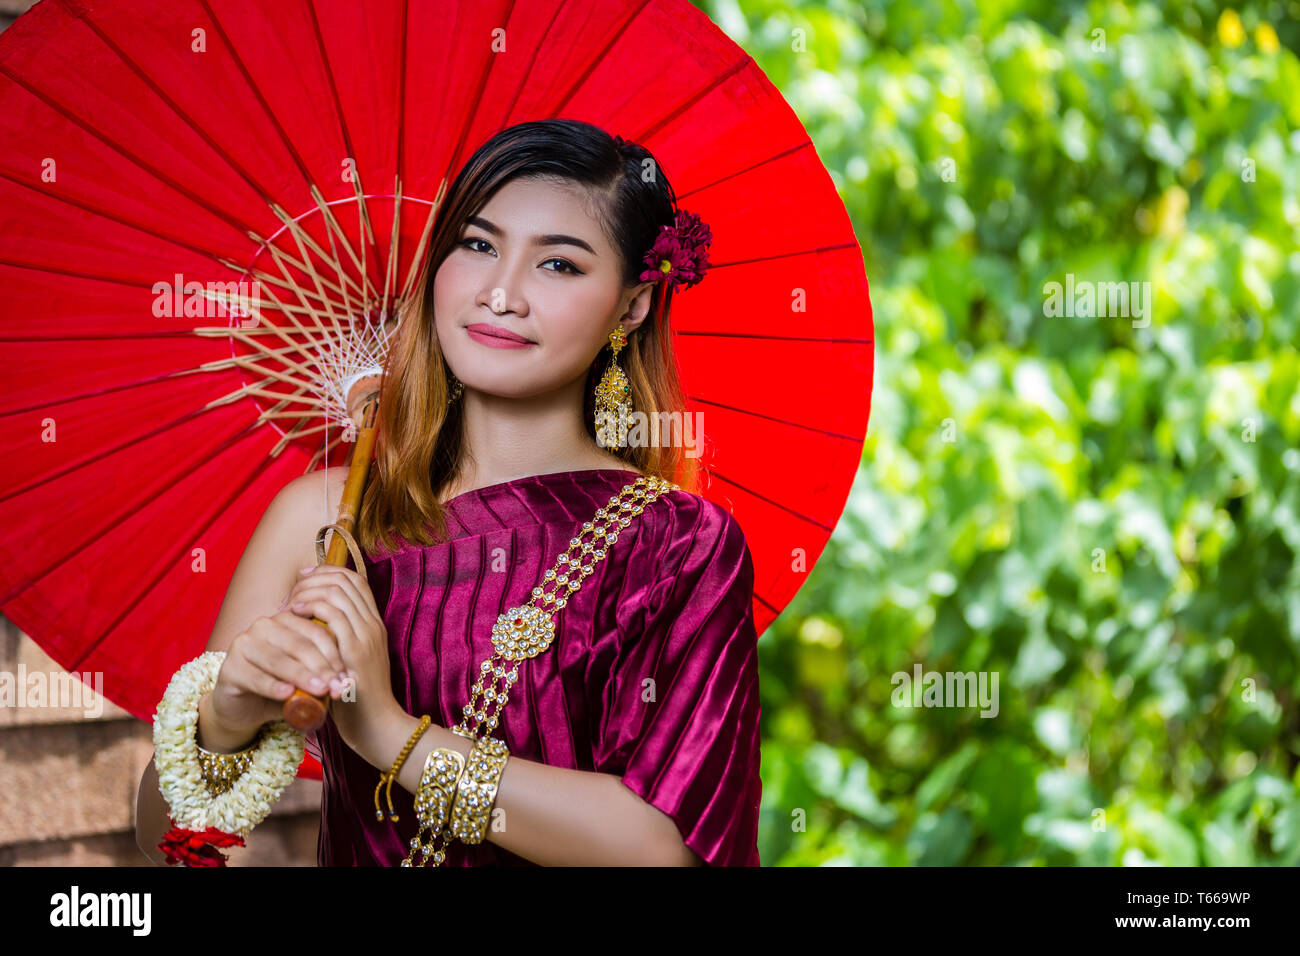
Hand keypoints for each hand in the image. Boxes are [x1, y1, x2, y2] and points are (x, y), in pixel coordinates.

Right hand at [209, 608, 350, 742]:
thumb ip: (323, 677)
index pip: (316, 632)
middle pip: (299, 645)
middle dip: (322, 667)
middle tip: (338, 687)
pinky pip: (256, 677)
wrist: (243, 708)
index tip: (348, 677)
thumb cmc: (281, 689)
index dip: (334, 655)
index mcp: (286, 621)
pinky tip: (288, 694)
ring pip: (279, 660)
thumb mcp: (305, 681)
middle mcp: (263, 627)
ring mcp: (243, 644)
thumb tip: (348, 683)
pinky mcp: (229, 667)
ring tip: (321, 690)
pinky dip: (274, 686)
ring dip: (302, 676)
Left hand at [286, 565, 398, 756]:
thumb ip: (341, 641)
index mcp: (375, 625)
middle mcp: (374, 625)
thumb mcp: (352, 663)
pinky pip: (331, 614)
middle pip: (345, 581)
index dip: (329, 572)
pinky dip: (310, 607)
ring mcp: (366, 636)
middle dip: (315, 579)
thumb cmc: (359, 699)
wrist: (378, 726)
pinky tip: (294, 614)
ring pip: (337, 593)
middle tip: (294, 590)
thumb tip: (316, 624)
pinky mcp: (354, 651)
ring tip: (291, 603)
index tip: (305, 577)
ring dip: (309, 592)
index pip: (356, 581)